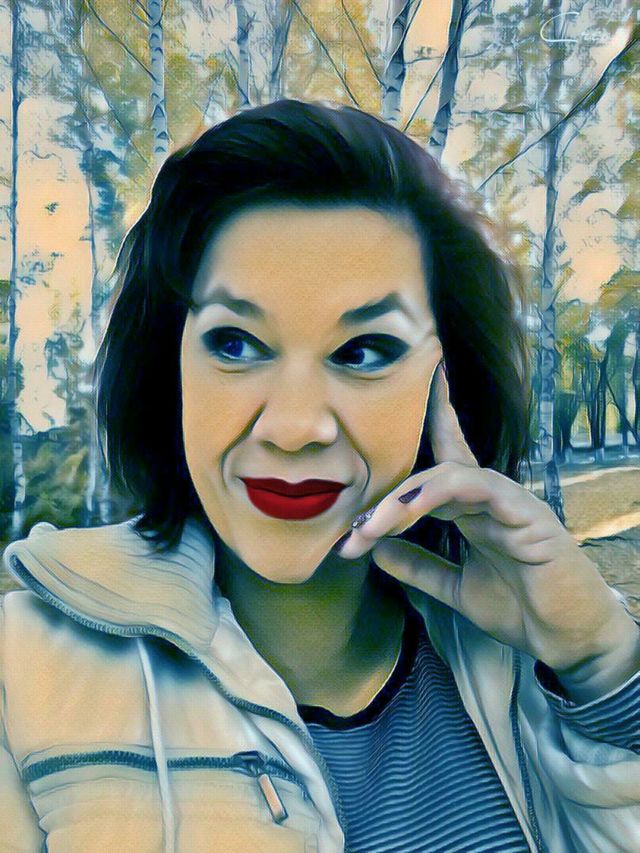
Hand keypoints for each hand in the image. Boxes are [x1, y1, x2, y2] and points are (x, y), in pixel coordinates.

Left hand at [337, 360, 639, 699]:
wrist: (568, 641)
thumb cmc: (521, 610)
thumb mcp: (456, 587)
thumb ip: (420, 566)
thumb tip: (375, 549)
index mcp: (474, 509)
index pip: (444, 459)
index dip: (424, 426)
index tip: (388, 403)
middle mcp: (489, 497)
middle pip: (432, 466)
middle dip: (386, 493)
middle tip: (349, 527)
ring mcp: (509, 501)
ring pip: (447, 474)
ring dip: (401, 499)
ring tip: (369, 526)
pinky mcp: (526, 513)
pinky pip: (476, 487)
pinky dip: (436, 494)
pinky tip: (406, 511)